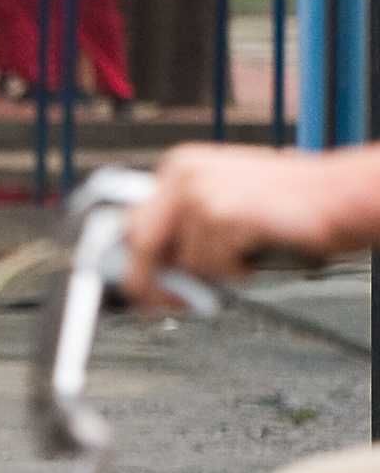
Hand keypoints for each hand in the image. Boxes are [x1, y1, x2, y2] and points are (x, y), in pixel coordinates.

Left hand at [122, 145, 361, 306]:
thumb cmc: (292, 202)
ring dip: (216, 272)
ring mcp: (200, 193)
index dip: (132, 263)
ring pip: (185, 261)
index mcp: (179, 167)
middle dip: (151, 284)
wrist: (341, 196)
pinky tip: (258, 251)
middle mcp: (182, 175)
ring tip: (248, 253)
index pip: (134, 222)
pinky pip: (214, 267)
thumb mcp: (228, 198)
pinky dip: (237, 271)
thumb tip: (156, 267)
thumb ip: (188, 225)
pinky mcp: (221, 215)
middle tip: (167, 306)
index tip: (136, 291)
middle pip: (142, 244)